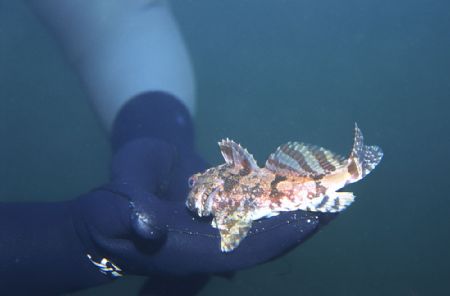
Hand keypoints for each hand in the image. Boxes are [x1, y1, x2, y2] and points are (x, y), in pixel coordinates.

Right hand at [72, 92, 335, 276]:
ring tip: (335, 184)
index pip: (246, 248)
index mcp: (190, 251)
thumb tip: (151, 229)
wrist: (116, 199)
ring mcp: (219, 230)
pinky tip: (306, 179)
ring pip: (268, 222)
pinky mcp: (221, 212)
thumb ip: (126, 215)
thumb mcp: (109, 206)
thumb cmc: (108, 205)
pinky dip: (283, 194)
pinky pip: (258, 207)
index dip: (282, 233)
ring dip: (300, 206)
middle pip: (268, 237)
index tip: (316, 214)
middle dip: (303, 220)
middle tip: (342, 197)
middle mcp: (212, 246)